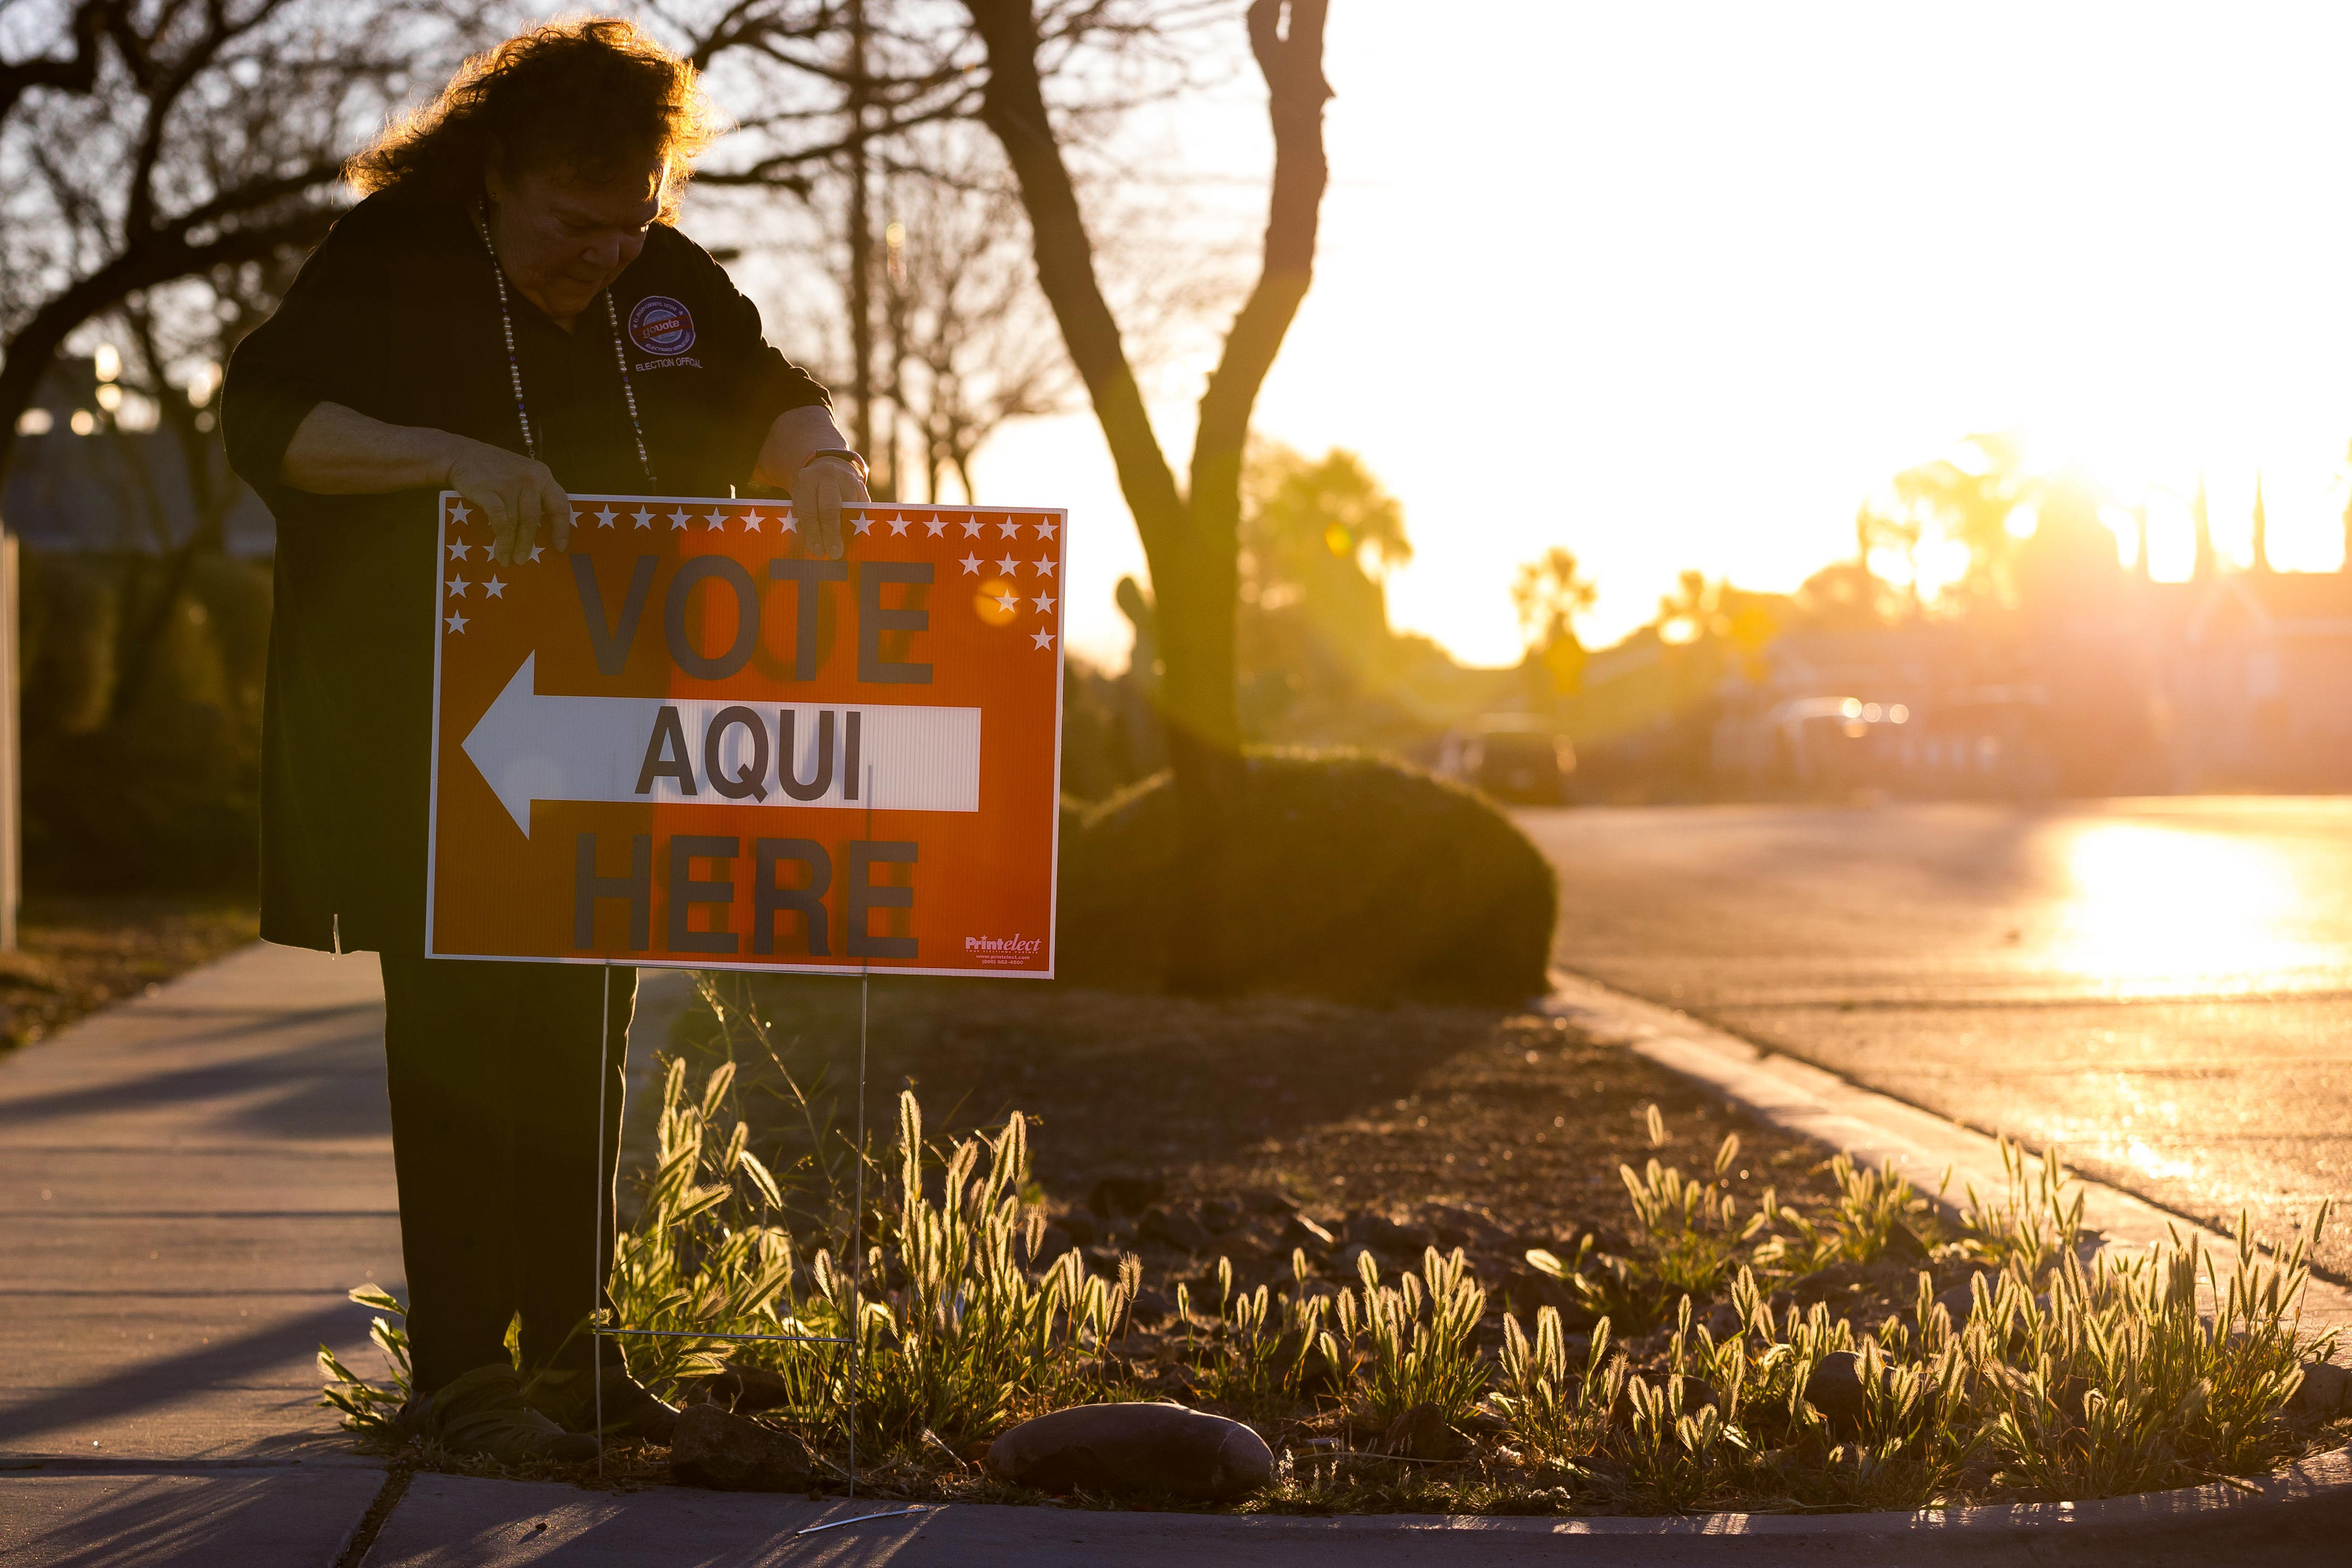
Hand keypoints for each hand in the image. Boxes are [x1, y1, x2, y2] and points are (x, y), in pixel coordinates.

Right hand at [444, 438, 570, 565]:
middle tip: (523, 559)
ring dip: (512, 545)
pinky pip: (500, 521)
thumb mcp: (522, 474)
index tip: (560, 547)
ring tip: (508, 559)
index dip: (561, 529)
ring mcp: (510, 484)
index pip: (560, 505)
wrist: (462, 455)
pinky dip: (501, 538)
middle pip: (533, 518)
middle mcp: (530, 479)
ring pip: (517, 522)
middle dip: (528, 542)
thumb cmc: (494, 469)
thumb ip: (534, 494)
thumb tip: (541, 529)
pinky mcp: (490, 491)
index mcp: (542, 475)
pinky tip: (499, 549)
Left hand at [791, 455, 867, 559]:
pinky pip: (862, 510)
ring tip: (846, 547)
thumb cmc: (812, 491)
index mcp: (806, 480)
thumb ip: (805, 517)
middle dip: (831, 534)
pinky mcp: (862, 487)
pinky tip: (856, 538)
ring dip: (847, 531)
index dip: (813, 533)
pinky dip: (859, 525)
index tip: (818, 551)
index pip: (809, 511)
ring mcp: (847, 480)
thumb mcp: (802, 497)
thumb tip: (816, 549)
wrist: (830, 465)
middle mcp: (828, 476)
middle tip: (834, 553)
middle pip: (830, 509)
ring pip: (849, 510)